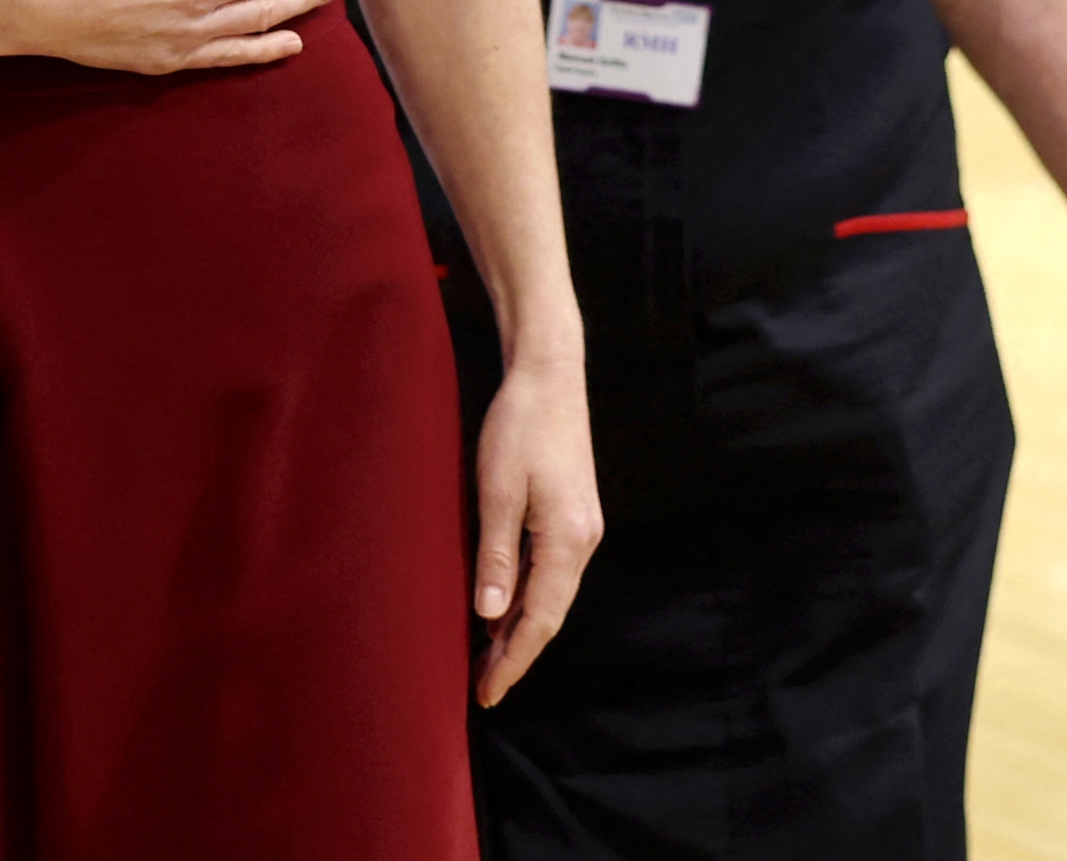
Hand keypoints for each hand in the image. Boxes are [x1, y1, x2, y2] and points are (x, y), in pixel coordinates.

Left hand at [469, 349, 600, 706]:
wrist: (549, 374)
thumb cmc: (518, 425)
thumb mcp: (497, 490)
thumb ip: (496, 555)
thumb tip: (489, 616)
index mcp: (567, 539)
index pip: (540, 619)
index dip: (514, 661)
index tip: (489, 694)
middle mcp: (582, 540)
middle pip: (548, 613)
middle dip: (516, 654)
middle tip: (483, 690)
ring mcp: (580, 527)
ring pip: (550, 594)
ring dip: (520, 628)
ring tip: (487, 659)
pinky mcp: (572, 513)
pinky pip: (549, 571)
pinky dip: (526, 597)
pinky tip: (502, 608)